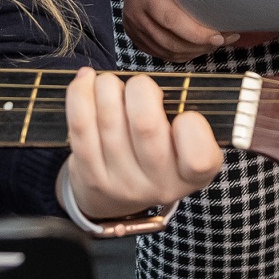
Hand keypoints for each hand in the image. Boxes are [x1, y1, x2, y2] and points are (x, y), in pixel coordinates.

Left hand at [63, 69, 223, 218]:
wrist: (114, 199)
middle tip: (139, 85)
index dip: (192, 124)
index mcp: (191, 177)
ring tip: (109, 82)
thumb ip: (185, 120)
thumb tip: (149, 87)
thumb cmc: (159, 154)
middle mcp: (159, 186)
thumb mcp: (186, 147)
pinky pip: (81, 126)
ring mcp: (122, 184)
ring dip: (107, 86)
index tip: (184, 115)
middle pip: (146, 125)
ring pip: (109, 120)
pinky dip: (81, 94)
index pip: (198, 158)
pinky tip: (86, 79)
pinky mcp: (89, 176)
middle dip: (140, 88)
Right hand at [119, 0, 236, 60]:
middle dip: (202, 46)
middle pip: (171, 42)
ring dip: (196, 51)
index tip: (220, 36)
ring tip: (217, 42)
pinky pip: (162, 54)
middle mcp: (134, 13)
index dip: (198, 34)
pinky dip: (184, 53)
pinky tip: (200, 46)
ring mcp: (132, 27)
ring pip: (168, 52)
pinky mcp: (136, 36)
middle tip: (226, 38)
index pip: (172, 20)